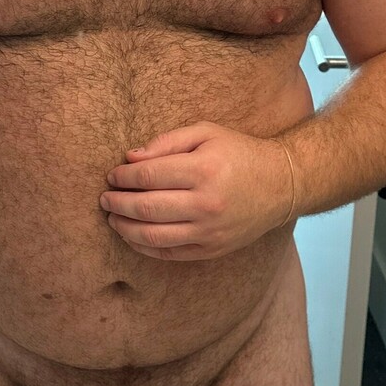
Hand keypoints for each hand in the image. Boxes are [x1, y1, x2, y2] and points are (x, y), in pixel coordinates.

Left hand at [100, 122, 293, 259]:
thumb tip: (130, 158)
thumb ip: (167, 142)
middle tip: (104, 198)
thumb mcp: (206, 133)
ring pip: (154, 235)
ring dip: (126, 227)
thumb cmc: (239, 153)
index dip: (124, 176)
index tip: (112, 175)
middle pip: (147, 207)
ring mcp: (210, 230)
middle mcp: (207, 203)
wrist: (281, 184)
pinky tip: (132, 235)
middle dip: (118, 203)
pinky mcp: (213, 248)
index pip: (149, 175)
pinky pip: (170, 252)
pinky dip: (145, 246)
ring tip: (112, 218)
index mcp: (203, 169)